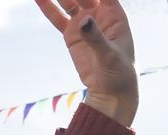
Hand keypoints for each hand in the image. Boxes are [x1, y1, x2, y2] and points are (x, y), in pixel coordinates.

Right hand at [36, 0, 137, 127]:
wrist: (110, 93)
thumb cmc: (120, 74)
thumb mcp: (110, 56)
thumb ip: (96, 38)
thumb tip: (83, 20)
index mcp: (115, 15)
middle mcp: (99, 15)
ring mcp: (84, 23)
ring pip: (69, 2)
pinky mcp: (72, 34)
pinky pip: (57, 17)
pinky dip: (47, 7)